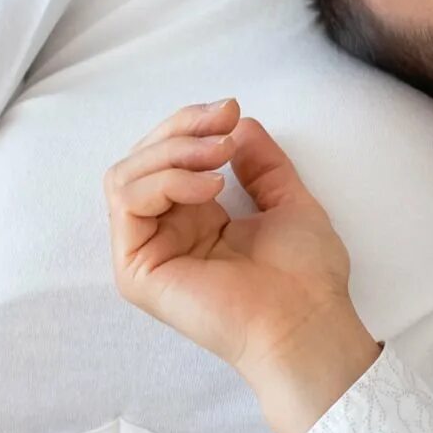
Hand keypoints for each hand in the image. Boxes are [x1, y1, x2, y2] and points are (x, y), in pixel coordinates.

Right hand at [104, 100, 379, 432]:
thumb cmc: (305, 276)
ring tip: (219, 157)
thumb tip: (238, 125)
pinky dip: (165, 179)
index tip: (231, 109)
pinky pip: (127, 202)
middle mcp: (166, 233)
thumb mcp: (289, 200)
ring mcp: (147, 252)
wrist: (306, 322)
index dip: (192, 124)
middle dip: (181, 129)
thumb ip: (261, 163)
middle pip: (141, 158)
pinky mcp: (136, 270)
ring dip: (173, 151)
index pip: (168, 156)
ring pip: (126, 174)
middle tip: (223, 125)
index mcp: (197, 219)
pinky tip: (208, 187)